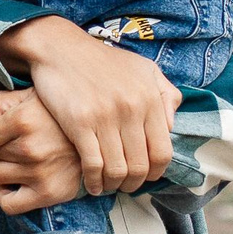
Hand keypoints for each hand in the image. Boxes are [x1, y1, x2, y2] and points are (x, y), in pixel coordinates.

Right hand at [0, 15, 175, 195]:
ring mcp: (106, 117)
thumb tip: (172, 125)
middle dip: (134, 183)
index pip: (163, 152)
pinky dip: (94, 181)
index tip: (145, 176)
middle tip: (126, 186)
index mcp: (149, 98)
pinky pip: (93, 164)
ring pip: (118, 169)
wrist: (60, 47)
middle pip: (141, 165)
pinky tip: (92, 184)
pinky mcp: (80, 123)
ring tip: (108, 185)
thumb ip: (165, 94)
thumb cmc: (102, 60)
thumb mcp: (143, 68)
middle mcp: (132, 109)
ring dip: (114, 185)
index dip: (155, 172)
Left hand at [0, 91, 87, 213]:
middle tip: (19, 145)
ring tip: (18, 162)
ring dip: (1, 170)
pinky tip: (14, 184)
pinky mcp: (48, 193)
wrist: (101, 136)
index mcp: (22, 120)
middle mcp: (30, 148)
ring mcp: (39, 173)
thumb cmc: (60, 116)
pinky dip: (5, 196)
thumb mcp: (30, 96)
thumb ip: (0, 104)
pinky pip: (8, 205)